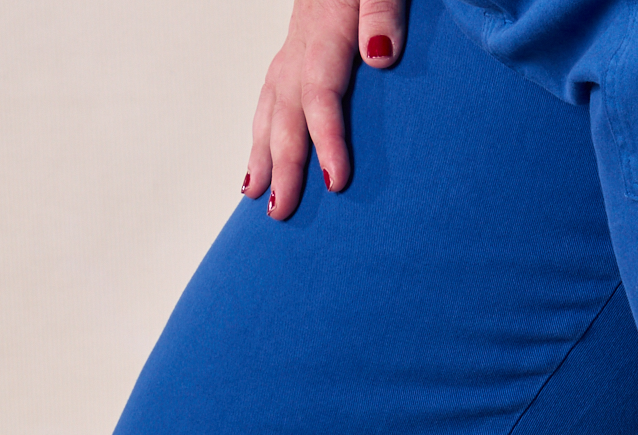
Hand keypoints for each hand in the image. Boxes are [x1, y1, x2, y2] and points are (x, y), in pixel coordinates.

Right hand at [244, 0, 406, 218]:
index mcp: (326, 27)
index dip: (326, 138)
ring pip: (271, 100)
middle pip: (286, 107)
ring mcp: (296, 40)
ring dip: (261, 150)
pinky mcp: (300, 39)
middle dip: (282, 162)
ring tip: (254, 195)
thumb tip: (379, 56)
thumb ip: (383, 9)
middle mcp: (302, 38)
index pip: (322, 92)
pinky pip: (273, 89)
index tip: (335, 182)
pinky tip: (260, 150)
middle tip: (280, 212)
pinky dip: (263, 124)